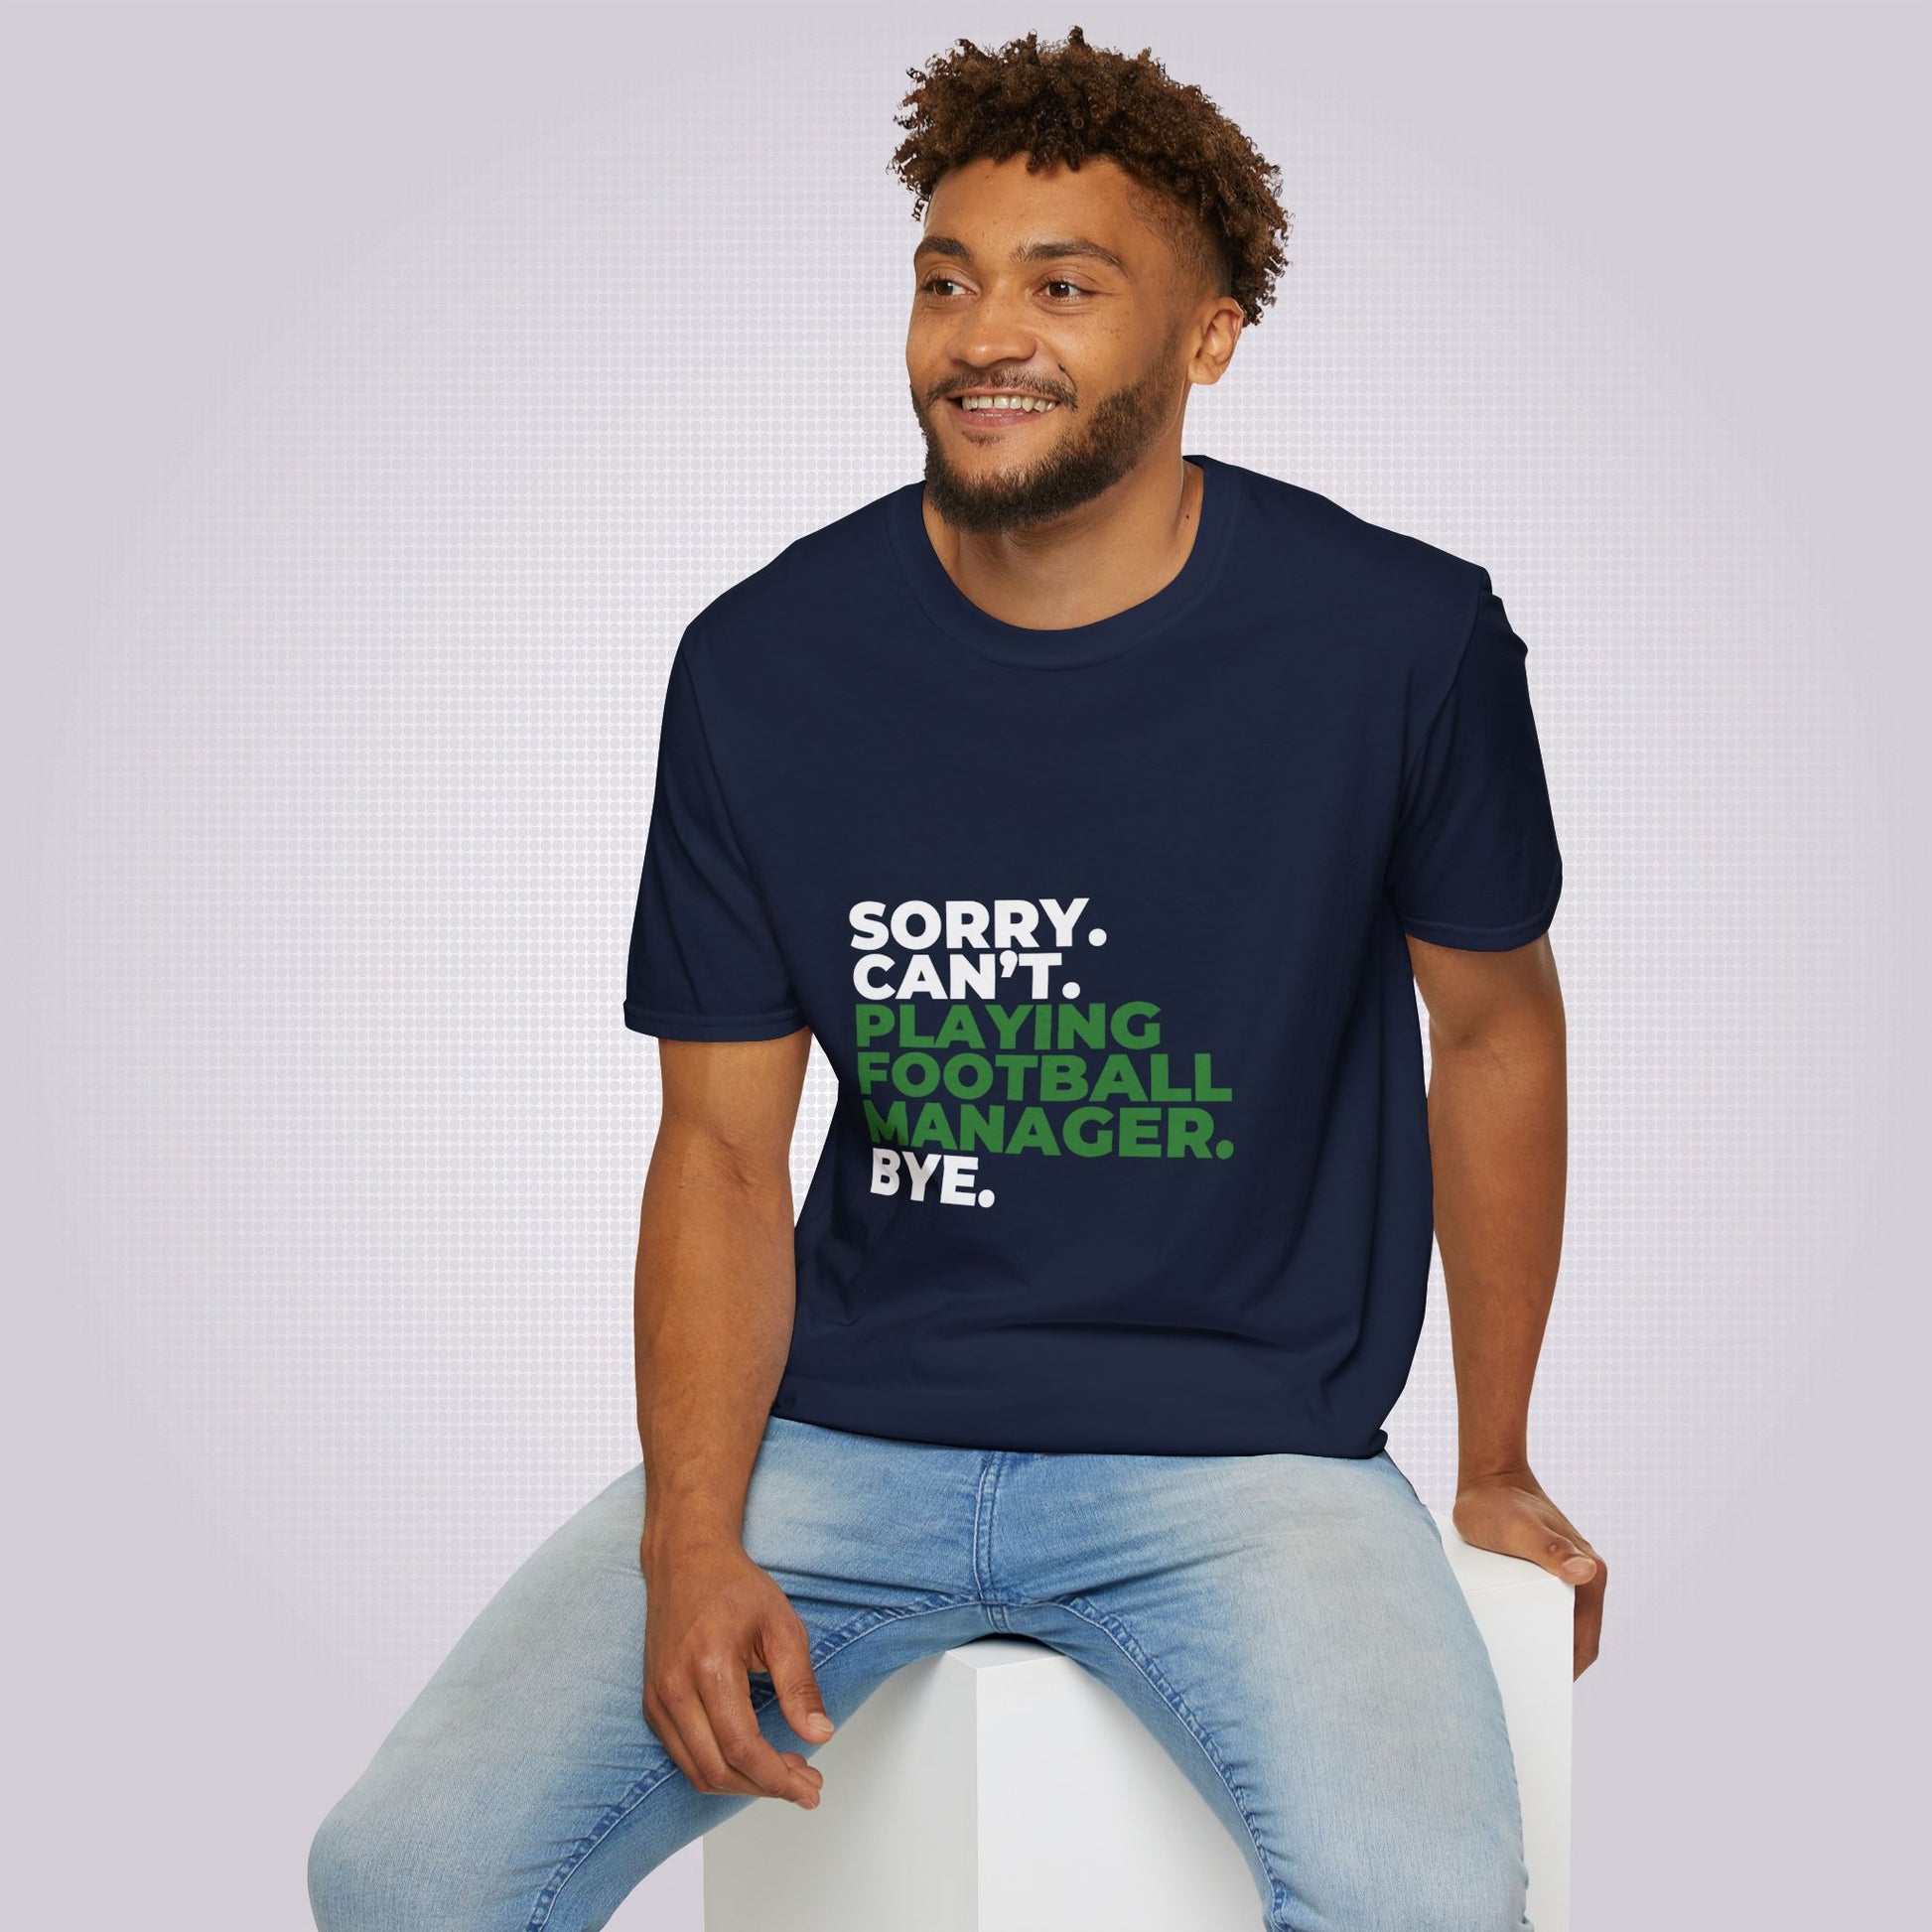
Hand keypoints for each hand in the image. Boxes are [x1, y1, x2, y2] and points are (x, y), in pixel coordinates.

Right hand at [639, 1531, 833, 1808]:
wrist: (686, 1561)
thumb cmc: (734, 1587)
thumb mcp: (782, 1626)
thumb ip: (800, 1685)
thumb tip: (820, 1735)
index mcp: (708, 1667)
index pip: (741, 1748)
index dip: (778, 1779)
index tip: (810, 1787)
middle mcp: (674, 1689)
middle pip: (717, 1771)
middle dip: (766, 1788)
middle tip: (806, 1785)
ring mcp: (657, 1700)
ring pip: (698, 1772)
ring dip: (743, 1785)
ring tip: (786, 1774)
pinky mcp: (653, 1705)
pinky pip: (685, 1757)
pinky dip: (719, 1770)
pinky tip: (752, 1761)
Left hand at [1453, 1468, 1605, 1678]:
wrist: (1486, 1474)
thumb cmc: (1500, 1501)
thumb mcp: (1518, 1528)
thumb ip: (1549, 1548)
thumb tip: (1585, 1571)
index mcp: (1589, 1574)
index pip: (1585, 1642)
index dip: (1568, 1671)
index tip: (1543, 1694)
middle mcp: (1581, 1576)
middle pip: (1571, 1637)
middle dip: (1551, 1665)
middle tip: (1521, 1691)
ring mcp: (1561, 1574)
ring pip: (1555, 1624)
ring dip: (1538, 1646)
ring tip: (1508, 1671)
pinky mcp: (1541, 1570)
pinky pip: (1539, 1608)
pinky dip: (1527, 1626)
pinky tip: (1501, 1638)